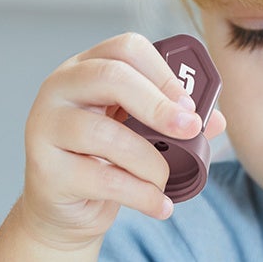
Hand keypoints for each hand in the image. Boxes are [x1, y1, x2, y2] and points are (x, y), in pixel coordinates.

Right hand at [20, 32, 228, 249]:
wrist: (65, 213)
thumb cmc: (103, 164)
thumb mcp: (139, 136)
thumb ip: (173, 123)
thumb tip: (216, 119)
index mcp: (86, 68)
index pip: (126, 48)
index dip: (164, 73)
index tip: (190, 106)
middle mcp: (59, 88)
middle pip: (111, 77)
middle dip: (159, 105)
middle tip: (190, 130)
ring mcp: (46, 127)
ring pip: (106, 134)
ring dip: (150, 162)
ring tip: (163, 182)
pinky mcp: (46, 169)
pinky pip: (103, 178)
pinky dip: (141, 195)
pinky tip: (158, 206)